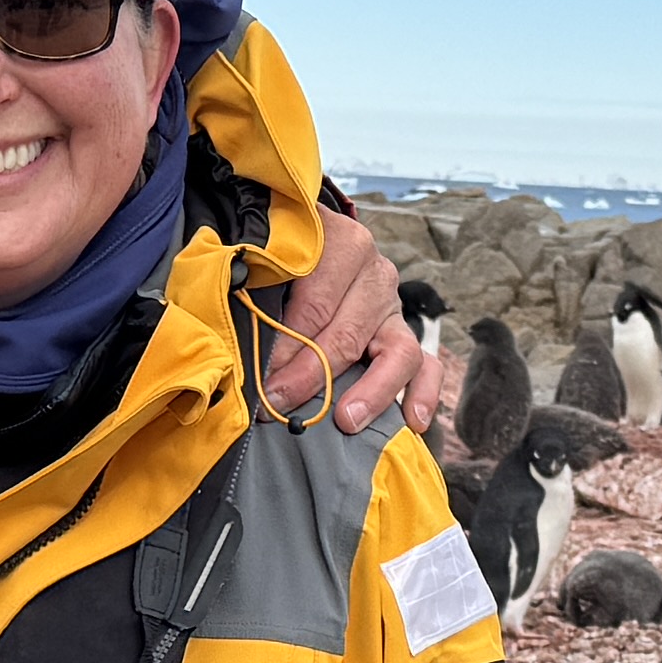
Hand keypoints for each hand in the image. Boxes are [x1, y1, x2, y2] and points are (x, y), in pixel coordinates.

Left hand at [264, 211, 443, 436]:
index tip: (260, 379)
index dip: (286, 347)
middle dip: (310, 377)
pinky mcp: (405, 332)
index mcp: (340, 243)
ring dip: (371, 391)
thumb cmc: (274, 256)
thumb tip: (235, 347)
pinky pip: (426, 365)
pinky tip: (412, 421)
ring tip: (346, 421)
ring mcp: (393, 305)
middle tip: (277, 405)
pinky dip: (421, 393)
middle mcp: (374, 271)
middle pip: (348, 333)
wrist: (302, 240)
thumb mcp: (260, 257)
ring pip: (398, 351)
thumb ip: (251, 288)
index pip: (314, 305)